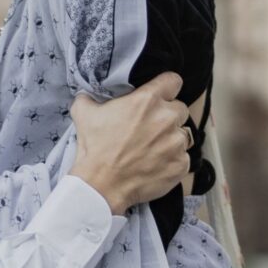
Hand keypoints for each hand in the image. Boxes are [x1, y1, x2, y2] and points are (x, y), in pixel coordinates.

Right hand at [71, 72, 194, 214]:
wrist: (101, 186)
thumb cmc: (95, 150)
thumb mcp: (84, 114)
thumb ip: (90, 97)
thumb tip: (87, 94)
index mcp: (147, 100)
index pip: (173, 81)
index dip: (167, 88)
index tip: (162, 95)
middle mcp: (166, 118)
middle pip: (180, 109)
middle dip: (169, 116)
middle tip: (152, 128)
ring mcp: (176, 143)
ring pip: (184, 135)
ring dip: (172, 140)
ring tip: (153, 149)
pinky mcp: (180, 165)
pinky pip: (184, 158)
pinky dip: (173, 161)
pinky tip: (156, 165)